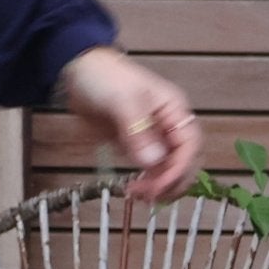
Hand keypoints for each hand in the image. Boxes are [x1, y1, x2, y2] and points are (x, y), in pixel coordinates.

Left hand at [55, 45, 202, 204]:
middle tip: (149, 197)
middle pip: (184, 161)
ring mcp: (153, 138)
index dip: (179, 168)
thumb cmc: (104, 78)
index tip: (160, 185)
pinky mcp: (136, 146)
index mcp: (174, 111)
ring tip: (138, 196)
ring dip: (159, 186)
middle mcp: (169, 126)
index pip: (190, 145)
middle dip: (171, 181)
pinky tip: (133, 190)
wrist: (79, 71)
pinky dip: (146, 182)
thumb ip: (137, 131)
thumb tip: (153, 161)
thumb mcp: (122, 100)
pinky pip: (149, 170)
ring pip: (168, 169)